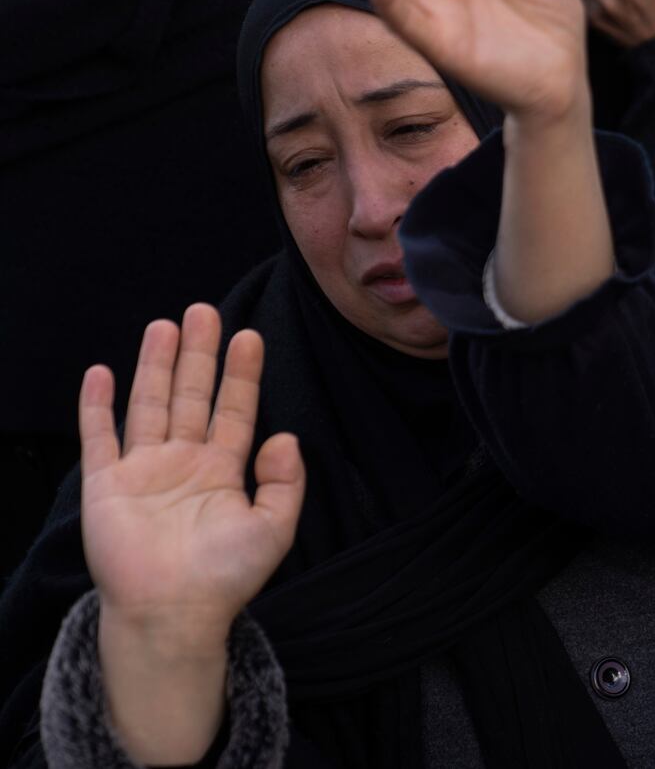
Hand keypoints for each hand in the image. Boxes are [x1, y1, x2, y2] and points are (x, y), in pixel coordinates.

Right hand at [82, 305, 303, 763]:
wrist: (173, 613)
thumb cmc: (225, 577)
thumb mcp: (275, 528)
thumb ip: (286, 482)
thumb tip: (285, 436)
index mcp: (223, 470)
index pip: (235, 410)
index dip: (242, 374)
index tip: (249, 335)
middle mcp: (184, 462)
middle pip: (191, 395)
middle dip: (198, 355)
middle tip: (204, 311)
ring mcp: (144, 471)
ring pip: (150, 405)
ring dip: (155, 366)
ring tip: (165, 325)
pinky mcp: (106, 486)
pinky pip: (100, 438)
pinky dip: (98, 406)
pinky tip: (102, 372)